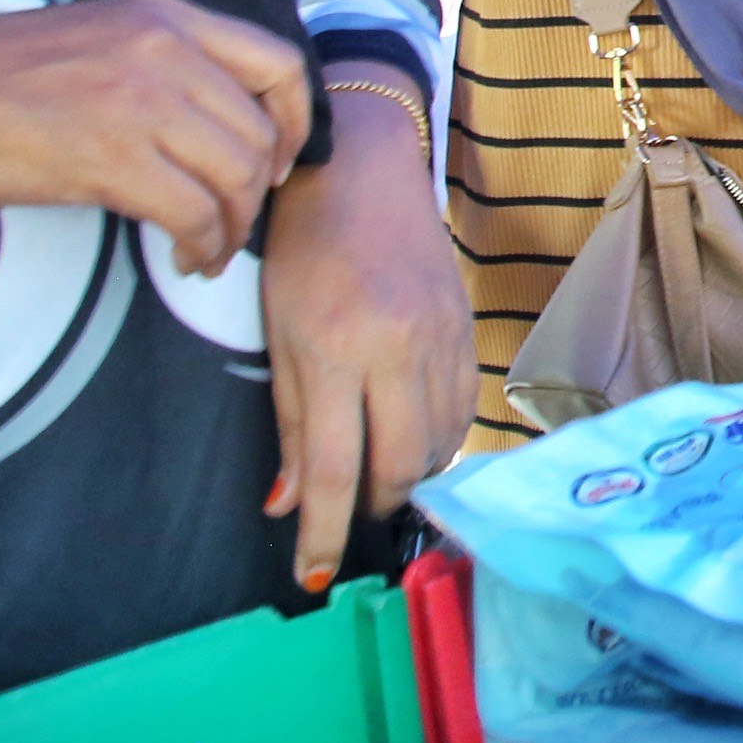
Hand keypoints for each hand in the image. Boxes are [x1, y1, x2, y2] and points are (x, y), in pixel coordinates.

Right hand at [0, 0, 310, 277]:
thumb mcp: (97, 37)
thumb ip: (160, 64)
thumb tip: (207, 122)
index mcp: (167, 17)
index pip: (280, 63)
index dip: (295, 121)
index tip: (276, 161)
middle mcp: (168, 51)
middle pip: (261, 130)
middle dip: (257, 189)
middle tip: (233, 222)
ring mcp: (142, 102)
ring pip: (235, 176)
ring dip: (232, 227)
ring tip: (207, 251)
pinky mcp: (112, 158)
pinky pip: (193, 213)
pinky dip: (202, 245)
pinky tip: (185, 258)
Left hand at [260, 86, 471, 588]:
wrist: (363, 167)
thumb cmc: (302, 247)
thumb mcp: (276, 332)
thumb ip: (286, 421)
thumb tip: (287, 503)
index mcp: (335, 348)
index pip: (333, 467)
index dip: (323, 533)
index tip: (312, 576)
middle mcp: (396, 348)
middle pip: (401, 467)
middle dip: (374, 507)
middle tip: (350, 511)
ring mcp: (440, 337)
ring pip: (439, 444)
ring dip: (409, 476)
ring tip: (380, 475)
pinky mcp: (465, 327)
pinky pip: (462, 409)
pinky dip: (439, 440)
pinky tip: (414, 437)